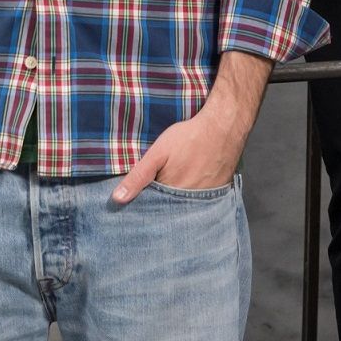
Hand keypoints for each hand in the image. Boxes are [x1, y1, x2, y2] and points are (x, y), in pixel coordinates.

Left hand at [112, 111, 244, 202]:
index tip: (134, 207)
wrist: (223, 128)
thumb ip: (138, 176)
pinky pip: (201, 203)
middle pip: (170, 211)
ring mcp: (206, 199)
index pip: (153, 210)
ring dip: (176, 205)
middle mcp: (191, 203)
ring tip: (170, 191)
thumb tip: (117, 199)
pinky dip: (193, 200)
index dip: (143, 207)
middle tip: (153, 197)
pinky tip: (188, 188)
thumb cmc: (188, 138)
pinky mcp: (218, 194)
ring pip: (185, 208)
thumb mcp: (158, 153)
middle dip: (159, 208)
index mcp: (173, 195)